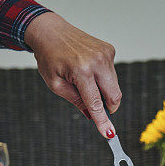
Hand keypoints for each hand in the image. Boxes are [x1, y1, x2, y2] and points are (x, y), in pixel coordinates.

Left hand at [25, 13, 120, 137]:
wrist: (51, 31)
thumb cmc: (50, 57)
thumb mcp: (56, 84)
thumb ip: (76, 101)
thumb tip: (92, 116)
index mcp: (81, 70)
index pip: (95, 102)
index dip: (103, 121)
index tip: (110, 135)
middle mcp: (97, 61)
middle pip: (114, 95)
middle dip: (108, 107)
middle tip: (97, 108)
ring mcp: (105, 54)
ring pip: (114, 86)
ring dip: (103, 90)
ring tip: (83, 80)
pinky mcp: (109, 50)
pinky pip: (112, 73)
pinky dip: (103, 78)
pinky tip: (88, 69)